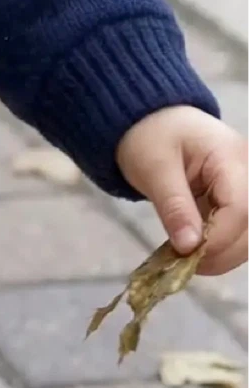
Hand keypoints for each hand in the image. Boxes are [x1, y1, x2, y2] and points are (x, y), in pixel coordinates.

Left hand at [116, 106, 248, 274]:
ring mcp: (246, 189)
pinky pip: (238, 232)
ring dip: (222, 254)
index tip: (188, 257)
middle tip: (183, 266)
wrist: (152, 121)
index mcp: (232, 157)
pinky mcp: (238, 202)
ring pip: (248, 236)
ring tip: (185, 261)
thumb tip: (190, 248)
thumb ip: (174, 206)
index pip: (240, 208)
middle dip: (221, 253)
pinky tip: (194, 252)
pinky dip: (219, 247)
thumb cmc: (149, 136)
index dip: (219, 239)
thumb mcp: (153, 168)